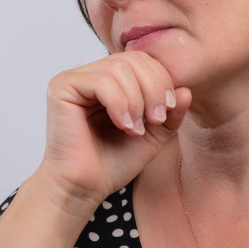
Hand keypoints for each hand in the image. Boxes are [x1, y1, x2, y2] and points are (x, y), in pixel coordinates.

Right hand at [35, 48, 192, 209]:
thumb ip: (171, 112)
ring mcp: (74, 79)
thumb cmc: (113, 164)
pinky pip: (101, 81)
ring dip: (136, 100)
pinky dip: (119, 104)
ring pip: (118, 67)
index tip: (169, 112)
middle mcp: (91, 74)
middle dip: (153, 88)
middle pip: (133, 59)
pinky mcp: (62, 87)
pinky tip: (122, 126)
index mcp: (111, 81)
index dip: (162, 81)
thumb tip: (186, 89)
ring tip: (135, 129)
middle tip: (157, 120)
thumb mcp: (154, 135)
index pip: (143, 61)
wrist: (84, 188)